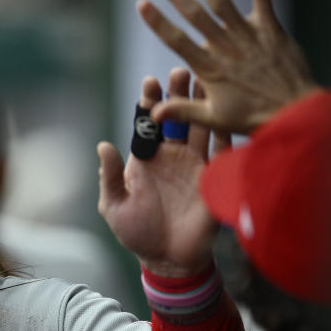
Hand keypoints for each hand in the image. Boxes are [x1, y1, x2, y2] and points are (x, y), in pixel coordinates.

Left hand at [98, 68, 216, 277]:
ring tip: (207, 80)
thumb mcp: (114, 206)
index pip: (147, 124)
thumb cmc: (137, 233)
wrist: (168, 260)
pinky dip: (226, 130)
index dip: (148, 103)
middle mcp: (172, 156)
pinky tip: (228, 110)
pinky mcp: (215, 178)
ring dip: (203, 105)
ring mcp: (195, 164)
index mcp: (147, 159)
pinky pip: (223, 150)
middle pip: (176, 118)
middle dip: (178, 93)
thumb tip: (102, 145)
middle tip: (181, 70)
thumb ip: (110, 176)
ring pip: (200, 126)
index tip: (149, 83)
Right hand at [138, 0, 319, 132]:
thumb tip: (154, 111)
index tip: (142, 4)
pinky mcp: (270, 28)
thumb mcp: (213, 119)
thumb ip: (183, 110)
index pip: (177, 41)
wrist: (295, 113)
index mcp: (209, 69)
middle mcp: (226, 48)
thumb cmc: (252, 118)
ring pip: (222, 1)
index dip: (158, 22)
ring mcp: (248, 35)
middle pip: (195, 15)